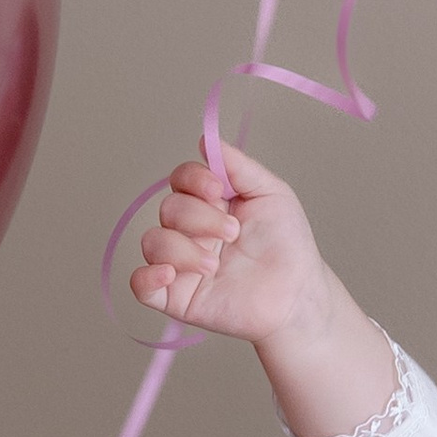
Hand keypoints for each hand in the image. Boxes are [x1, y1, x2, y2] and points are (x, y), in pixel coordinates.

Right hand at [131, 141, 324, 343]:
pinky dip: (147, 276)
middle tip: (233, 234)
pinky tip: (170, 275)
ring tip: (215, 266)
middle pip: (168, 209)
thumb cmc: (288, 246)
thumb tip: (207, 140)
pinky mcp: (175, 296)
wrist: (297, 295)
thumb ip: (239, 166)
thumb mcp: (272, 194)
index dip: (192, 180)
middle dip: (199, 219)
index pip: (181, 180)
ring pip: (152, 243)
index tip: (217, 190)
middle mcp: (191, 231)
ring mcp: (181, 263)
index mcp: (211, 205)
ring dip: (183, 250)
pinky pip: (139, 284)